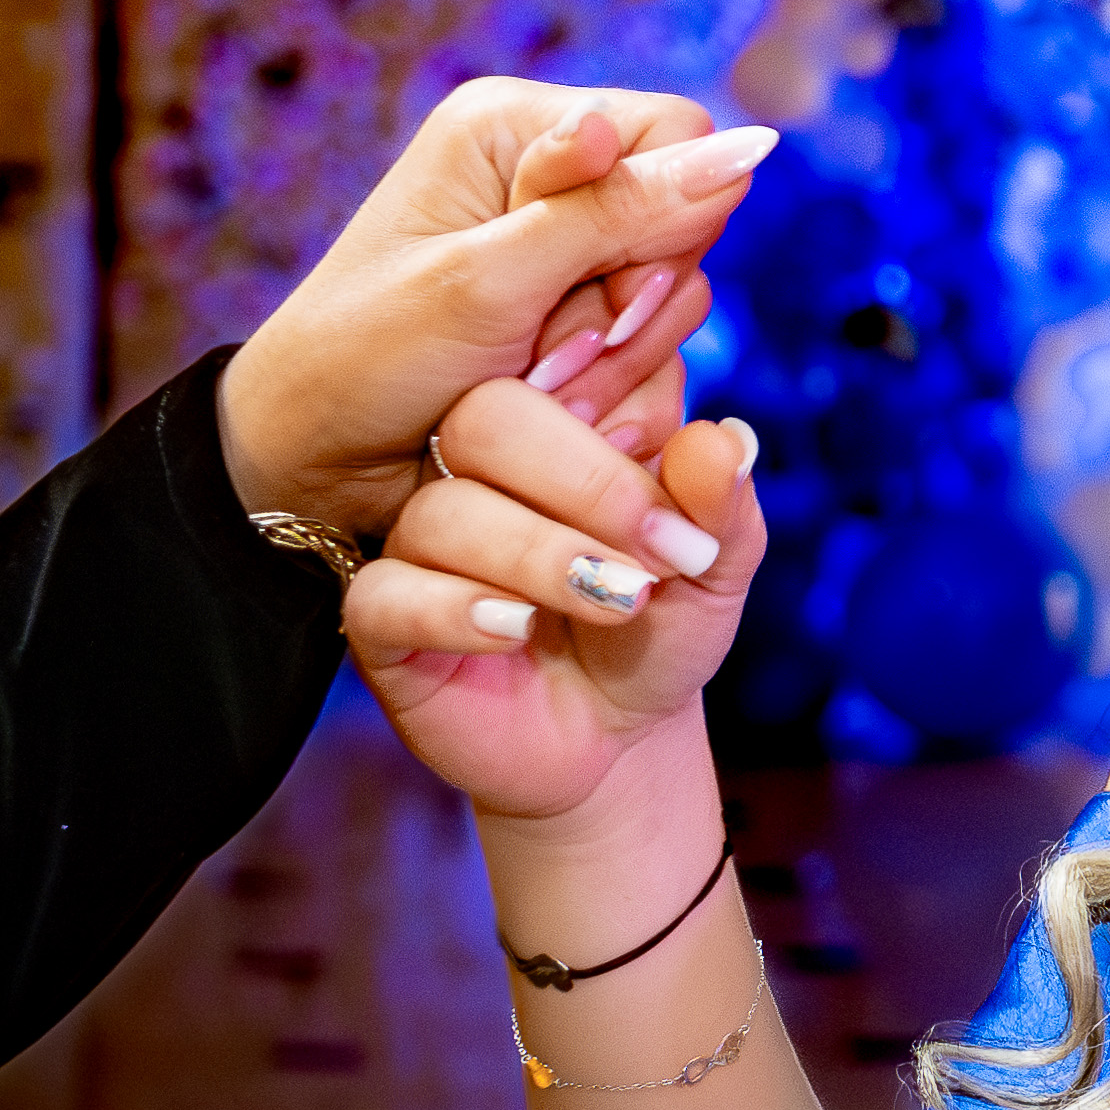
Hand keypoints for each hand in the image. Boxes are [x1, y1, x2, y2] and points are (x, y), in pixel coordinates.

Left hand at [218, 79, 774, 540]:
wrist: (311, 469)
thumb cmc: (368, 360)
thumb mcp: (492, 281)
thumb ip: (620, 212)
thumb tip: (757, 145)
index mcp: (516, 127)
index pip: (678, 137)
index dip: (668, 220)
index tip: (601, 290)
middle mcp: (548, 181)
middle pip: (687, 226)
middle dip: (628, 311)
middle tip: (546, 357)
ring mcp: (565, 259)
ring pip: (679, 302)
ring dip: (614, 366)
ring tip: (532, 392)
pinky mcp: (577, 327)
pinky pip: (657, 357)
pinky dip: (611, 399)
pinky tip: (547, 417)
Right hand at [346, 380, 769, 825]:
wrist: (616, 739)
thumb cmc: (656, 629)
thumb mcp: (712, 569)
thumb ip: (720, 505)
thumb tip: (725, 438)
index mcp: (554, 430)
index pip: (563, 369)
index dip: (625, 428)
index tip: (688, 512)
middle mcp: (475, 471)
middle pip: (486, 419)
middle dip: (583, 483)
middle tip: (656, 556)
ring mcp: (420, 542)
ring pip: (442, 513)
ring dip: (539, 558)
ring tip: (614, 602)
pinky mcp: (384, 620)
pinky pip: (386, 594)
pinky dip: (456, 610)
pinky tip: (518, 632)